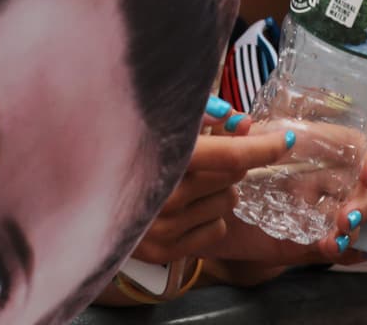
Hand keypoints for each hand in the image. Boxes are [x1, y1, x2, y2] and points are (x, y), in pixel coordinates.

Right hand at [133, 107, 287, 263]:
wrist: (82, 192)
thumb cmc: (124, 147)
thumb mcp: (156, 125)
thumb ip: (198, 119)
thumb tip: (236, 117)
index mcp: (165, 159)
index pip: (231, 155)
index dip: (263, 146)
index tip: (283, 140)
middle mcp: (167, 196)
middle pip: (233, 175)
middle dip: (231, 160)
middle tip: (211, 150)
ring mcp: (168, 226)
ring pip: (226, 201)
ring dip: (218, 187)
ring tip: (187, 179)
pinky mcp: (168, 249)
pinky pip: (216, 229)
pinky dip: (209, 215)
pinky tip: (184, 204)